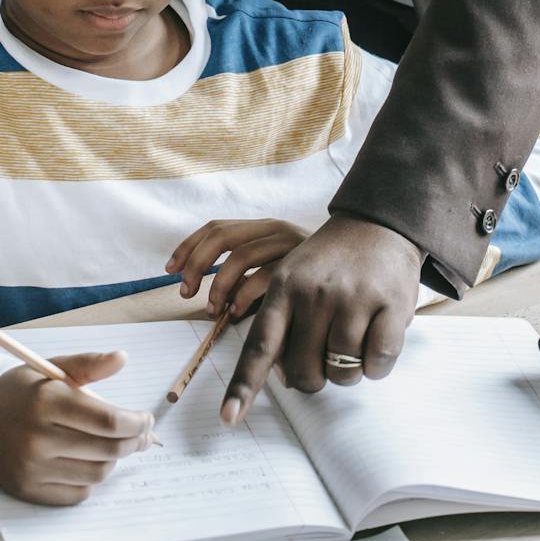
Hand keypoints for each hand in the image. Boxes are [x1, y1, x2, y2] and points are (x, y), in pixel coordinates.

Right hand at [0, 352, 154, 505]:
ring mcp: (32, 469)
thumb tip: (123, 358)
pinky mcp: (28, 491)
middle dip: (134, 441)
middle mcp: (38, 439)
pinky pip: (78, 493)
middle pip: (107, 449)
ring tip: (116, 444)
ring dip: (114, 459)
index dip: (136, 422)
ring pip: (97, 473)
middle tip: (143, 434)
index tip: (147, 418)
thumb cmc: (21, 391)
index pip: (107, 419)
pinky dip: (91, 478)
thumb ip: (89, 364)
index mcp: (46, 402)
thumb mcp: (51, 368)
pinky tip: (90, 461)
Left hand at [166, 218, 308, 318]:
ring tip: (212, 310)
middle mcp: (275, 229)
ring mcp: (290, 244)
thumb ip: (250, 278)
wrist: (370, 256)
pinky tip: (238, 313)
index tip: (170, 269)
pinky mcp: (304, 263)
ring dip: (218, 285)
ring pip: (241, 255)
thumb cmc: (318, 273)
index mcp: (264, 227)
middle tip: (185, 292)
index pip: (217, 227)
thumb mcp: (279, 268)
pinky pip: (265, 276)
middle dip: (197, 264)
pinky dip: (244, 295)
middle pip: (223, 235)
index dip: (189, 246)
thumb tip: (211, 304)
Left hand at [219, 215, 420, 424]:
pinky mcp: (390, 305)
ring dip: (349, 370)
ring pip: (343, 374)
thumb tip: (281, 375)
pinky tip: (377, 335)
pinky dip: (377, 364)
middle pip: (305, 373)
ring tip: (355, 336)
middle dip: (315, 376)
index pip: (259, 346)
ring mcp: (353, 299)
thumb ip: (282, 322)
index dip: (244, 386)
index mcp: (283, 287)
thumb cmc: (332, 262)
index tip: (229, 418)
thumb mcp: (294, 276)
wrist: (378, 222)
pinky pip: (378, 364)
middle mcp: (314, 293)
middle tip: (326, 351)